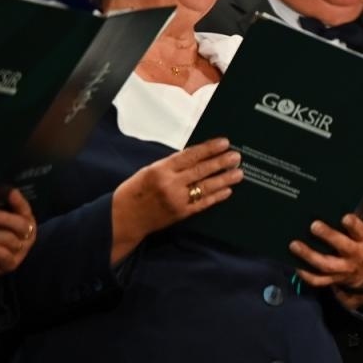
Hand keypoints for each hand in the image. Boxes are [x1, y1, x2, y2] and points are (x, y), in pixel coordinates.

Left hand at [0, 187, 37, 283]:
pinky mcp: (11, 264)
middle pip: (21, 224)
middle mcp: (27, 235)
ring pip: (10, 240)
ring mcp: (20, 250)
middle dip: (5, 219)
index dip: (18, 201)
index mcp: (25, 221)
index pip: (24, 209)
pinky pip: (3, 255)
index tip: (10, 192)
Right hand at [110, 138, 243, 261]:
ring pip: (206, 187)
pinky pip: (203, 204)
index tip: (224, 142)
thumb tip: (196, 156)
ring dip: (224, 179)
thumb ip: (171, 165)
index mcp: (161, 169)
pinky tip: (228, 191)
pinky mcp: (181, 214)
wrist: (123, 219)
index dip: (209, 148)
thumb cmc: (134, 191)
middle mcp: (170, 184)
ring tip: (239, 173)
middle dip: (222, 162)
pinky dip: (216, 197)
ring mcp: (177, 200)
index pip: (190, 155)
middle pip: (201, 170)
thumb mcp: (149, 171)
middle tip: (237, 157)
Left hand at [293, 191, 362, 310]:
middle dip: (328, 236)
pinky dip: (307, 275)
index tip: (344, 217)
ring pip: (326, 265)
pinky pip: (318, 280)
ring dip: (310, 256)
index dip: (353, 225)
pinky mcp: (332, 278)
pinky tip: (295, 265)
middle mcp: (354, 255)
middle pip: (342, 247)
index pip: (360, 231)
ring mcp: (342, 269)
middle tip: (313, 225)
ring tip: (294, 245)